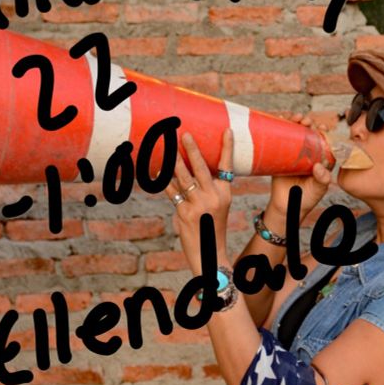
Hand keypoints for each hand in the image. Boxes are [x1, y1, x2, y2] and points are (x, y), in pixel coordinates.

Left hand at [164, 129, 233, 276]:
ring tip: (166, 147)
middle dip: (192, 149)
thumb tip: (181, 174)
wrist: (209, 255)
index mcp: (224, 193)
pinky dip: (162, 181)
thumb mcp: (216, 207)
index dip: (227, 148)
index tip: (228, 130)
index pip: (227, 167)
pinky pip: (171, 192)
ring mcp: (199, 204)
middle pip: (201, 167)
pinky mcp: (184, 212)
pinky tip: (155, 172)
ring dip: (173, 161)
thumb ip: (204, 190)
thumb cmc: (210, 228)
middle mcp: (213, 196)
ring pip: (183, 177)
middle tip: (184, 133)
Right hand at [267, 114, 331, 223]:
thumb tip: (318, 166)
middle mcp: (308, 154)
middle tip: (306, 122)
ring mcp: (294, 153)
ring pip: (295, 132)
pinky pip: (280, 139)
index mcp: (321, 159)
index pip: (325, 140)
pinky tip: (280, 119)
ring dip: (296, 122)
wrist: (286, 207)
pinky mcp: (280, 155)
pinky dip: (280, 127)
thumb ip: (322, 179)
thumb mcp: (318, 189)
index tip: (322, 128)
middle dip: (309, 123)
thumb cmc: (306, 199)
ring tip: (295, 118)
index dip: (324, 131)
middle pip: (309, 133)